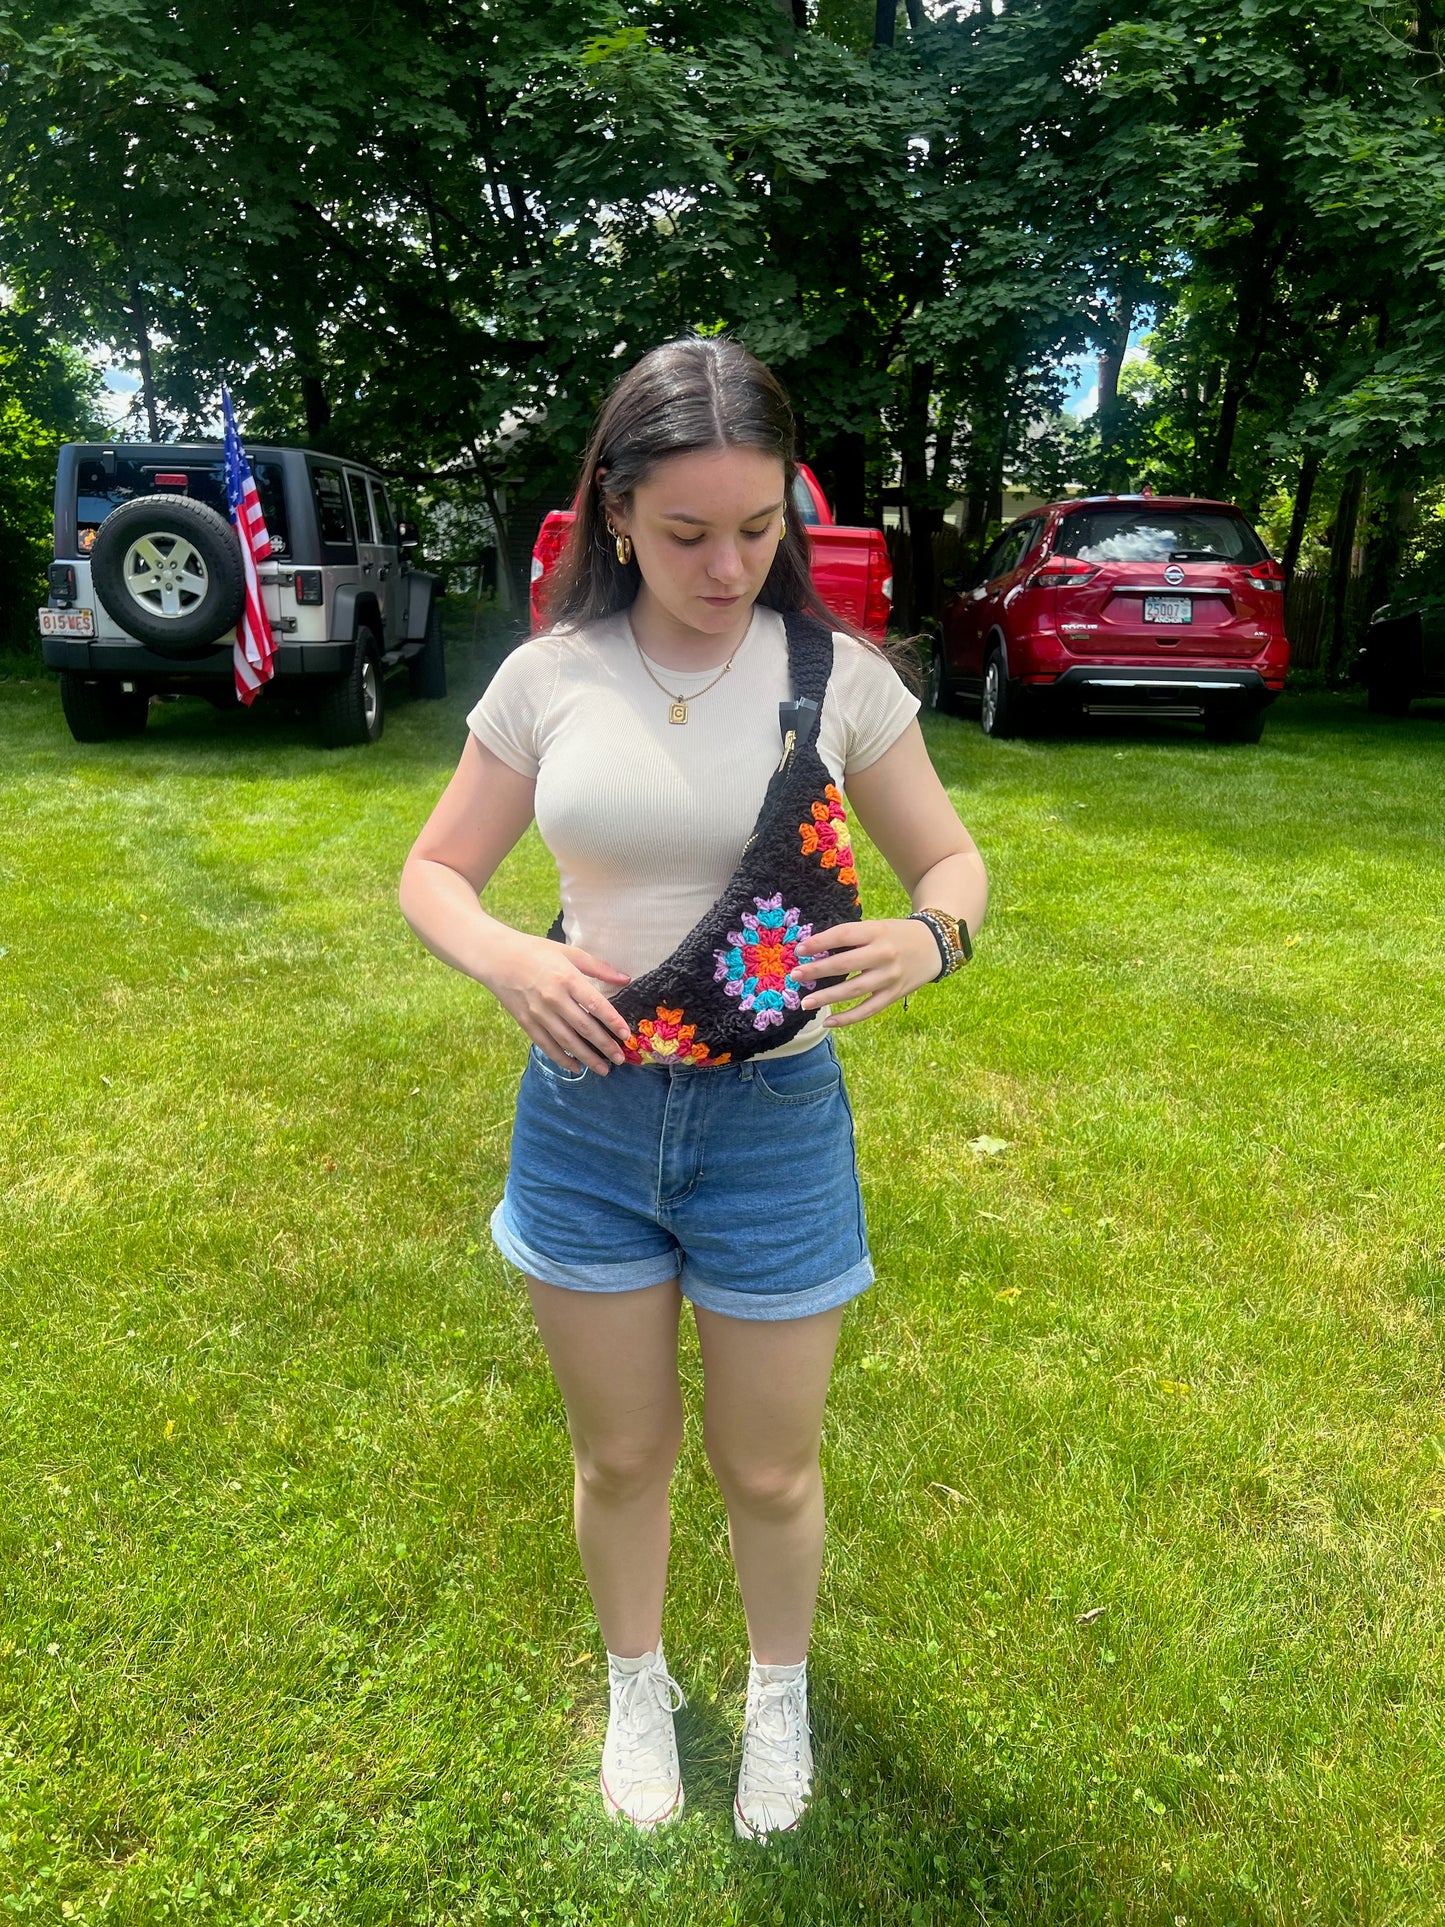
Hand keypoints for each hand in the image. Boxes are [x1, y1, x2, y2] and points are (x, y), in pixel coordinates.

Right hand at [484, 934, 634, 1072]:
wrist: (497, 958)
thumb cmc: (535, 951)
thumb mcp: (569, 952)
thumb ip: (598, 967)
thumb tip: (625, 978)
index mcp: (566, 978)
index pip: (595, 1004)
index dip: (612, 1021)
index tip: (626, 1034)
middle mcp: (553, 999)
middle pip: (584, 1027)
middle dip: (604, 1045)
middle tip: (620, 1058)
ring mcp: (538, 1013)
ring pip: (567, 1041)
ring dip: (587, 1057)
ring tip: (603, 1069)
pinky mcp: (526, 1022)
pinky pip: (547, 1045)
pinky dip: (562, 1058)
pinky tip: (576, 1067)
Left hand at [791, 918, 940, 1026]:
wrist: (935, 945)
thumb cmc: (896, 935)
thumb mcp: (877, 927)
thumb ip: (851, 937)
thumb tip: (814, 950)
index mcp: (877, 932)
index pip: (843, 935)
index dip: (820, 942)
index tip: (800, 949)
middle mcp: (884, 954)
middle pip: (845, 964)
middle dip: (817, 971)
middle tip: (795, 976)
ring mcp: (890, 977)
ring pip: (854, 990)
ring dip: (827, 998)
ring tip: (806, 1002)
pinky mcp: (894, 994)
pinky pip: (868, 1010)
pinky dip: (847, 1018)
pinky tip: (828, 1021)